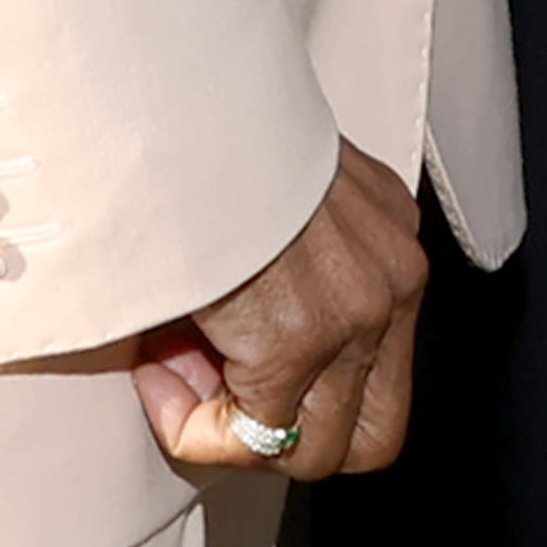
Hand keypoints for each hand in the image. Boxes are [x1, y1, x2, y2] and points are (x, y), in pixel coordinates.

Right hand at [130, 141, 426, 480]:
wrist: (171, 96)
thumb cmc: (199, 135)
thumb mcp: (265, 204)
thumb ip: (270, 293)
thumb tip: (209, 381)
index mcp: (386, 235)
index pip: (380, 374)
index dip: (303, 400)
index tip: (229, 363)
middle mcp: (392, 275)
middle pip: (374, 438)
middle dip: (287, 442)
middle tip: (219, 400)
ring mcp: (357, 310)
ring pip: (310, 451)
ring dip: (229, 430)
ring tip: (170, 370)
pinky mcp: (301, 336)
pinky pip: (249, 435)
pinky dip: (192, 424)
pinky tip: (153, 365)